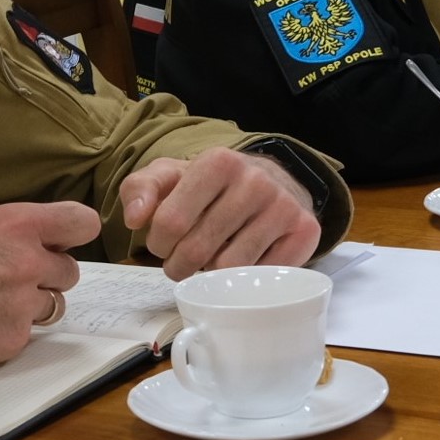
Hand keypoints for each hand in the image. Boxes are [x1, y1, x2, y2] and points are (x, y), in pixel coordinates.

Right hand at [0, 201, 100, 378]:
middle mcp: (28, 263)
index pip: (80, 223)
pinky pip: (27, 334)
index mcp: (14, 225)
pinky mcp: (14, 340)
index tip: (59, 241)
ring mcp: (24, 305)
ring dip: (31, 305)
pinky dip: (9, 331)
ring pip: (52, 305)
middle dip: (47, 275)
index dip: (72, 232)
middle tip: (14, 279)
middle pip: (69, 270)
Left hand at [119, 149, 322, 277]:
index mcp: (218, 162)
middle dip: (179, 266)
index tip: (163, 244)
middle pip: (198, 250)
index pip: (170, 222)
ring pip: (229, 268)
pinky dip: (246, 277)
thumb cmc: (212, 187)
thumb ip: (140, 189)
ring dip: (211, 274)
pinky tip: (243, 261)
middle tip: (182, 263)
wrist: (273, 182)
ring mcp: (283, 206)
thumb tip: (135, 218)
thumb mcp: (170, 176)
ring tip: (211, 260)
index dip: (158, 244)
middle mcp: (255, 180)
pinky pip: (262, 276)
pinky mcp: (304, 232)